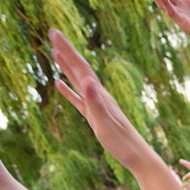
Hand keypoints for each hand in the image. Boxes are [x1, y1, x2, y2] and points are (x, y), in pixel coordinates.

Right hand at [49, 30, 153, 171]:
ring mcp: (97, 106)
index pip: (81, 68)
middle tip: (52, 33)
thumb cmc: (123, 143)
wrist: (137, 156)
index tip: (55, 33)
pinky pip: (78, 100)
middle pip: (80, 69)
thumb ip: (96, 104)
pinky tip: (59, 84)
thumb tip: (87, 81)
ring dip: (67, 66)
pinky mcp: (95, 116)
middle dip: (66, 51)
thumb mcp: (106, 124)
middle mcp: (99, 96)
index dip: (68, 50)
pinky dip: (68, 90)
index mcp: (101, 95)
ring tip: (55, 52)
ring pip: (78, 81)